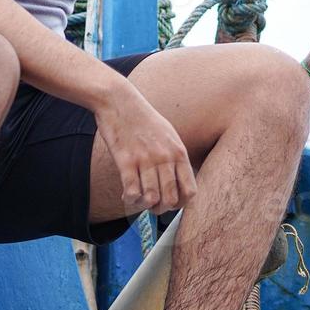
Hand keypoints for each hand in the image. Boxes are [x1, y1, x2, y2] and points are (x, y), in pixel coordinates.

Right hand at [96, 82, 196, 215]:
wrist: (120, 101)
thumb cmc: (144, 119)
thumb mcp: (169, 135)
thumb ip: (176, 157)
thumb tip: (181, 181)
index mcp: (179, 152)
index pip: (189, 191)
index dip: (181, 203)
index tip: (170, 202)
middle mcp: (165, 157)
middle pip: (170, 199)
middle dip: (161, 209)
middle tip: (152, 205)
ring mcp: (146, 159)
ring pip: (150, 198)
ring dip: (143, 205)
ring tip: (138, 200)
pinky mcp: (125, 160)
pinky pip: (131, 191)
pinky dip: (129, 199)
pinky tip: (127, 195)